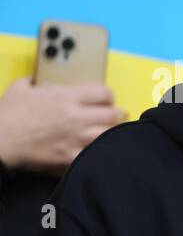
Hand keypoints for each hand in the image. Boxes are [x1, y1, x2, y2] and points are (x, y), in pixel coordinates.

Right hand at [0, 78, 123, 173]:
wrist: (0, 141)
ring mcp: (76, 138)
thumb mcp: (19, 88)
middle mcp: (76, 117)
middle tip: (115, 115)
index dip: (108, 95)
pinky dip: (100, 152)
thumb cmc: (7, 115)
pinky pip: (95, 155)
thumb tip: (36, 79)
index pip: (102, 92)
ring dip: (112, 133)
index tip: (106, 98)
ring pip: (109, 135)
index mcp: (66, 97)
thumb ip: (32, 81)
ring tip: (110, 132)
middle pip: (112, 114)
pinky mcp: (71, 156)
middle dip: (116, 113)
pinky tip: (99, 151)